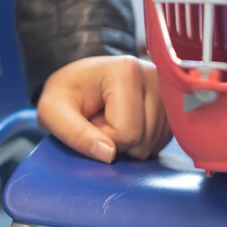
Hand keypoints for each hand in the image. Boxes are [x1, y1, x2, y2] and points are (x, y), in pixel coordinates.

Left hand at [37, 56, 171, 163]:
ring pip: (152, 146)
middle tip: (101, 119)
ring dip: (128, 143)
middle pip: (143, 141)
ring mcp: (168, 92)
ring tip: (113, 119)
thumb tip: (109, 155)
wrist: (83, 80)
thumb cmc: (66, 93)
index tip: (91, 118)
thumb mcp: (52, 109)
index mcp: (127, 71)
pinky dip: (141, 142)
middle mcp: (156, 77)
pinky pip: (160, 143)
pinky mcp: (174, 106)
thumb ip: (74, 133)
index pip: (126, 133)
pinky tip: (129, 123)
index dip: (102, 137)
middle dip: (116, 142)